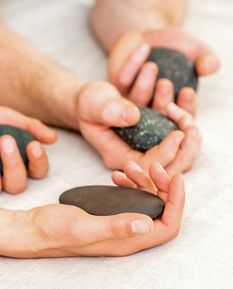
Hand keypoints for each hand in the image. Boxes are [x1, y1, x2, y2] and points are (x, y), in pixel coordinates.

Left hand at [0, 107, 56, 193]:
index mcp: (22, 163)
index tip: (34, 145)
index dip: (38, 161)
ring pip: (0, 187)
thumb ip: (32, 127)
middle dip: (14, 164)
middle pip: (18, 184)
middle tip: (6, 141)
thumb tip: (52, 139)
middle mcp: (7, 176)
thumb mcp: (10, 118)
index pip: (38, 171)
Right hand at [0, 162, 184, 257]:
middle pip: (160, 212)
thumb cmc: (54, 231)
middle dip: (162, 187)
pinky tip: (118, 175)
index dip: (177, 202)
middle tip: (152, 167)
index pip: (168, 225)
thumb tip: (148, 224)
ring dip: (144, 182)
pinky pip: (129, 199)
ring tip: (130, 167)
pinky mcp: (109, 215)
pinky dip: (129, 184)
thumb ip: (115, 227)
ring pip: (145, 203)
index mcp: (127, 241)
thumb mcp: (83, 227)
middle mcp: (127, 235)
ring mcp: (118, 224)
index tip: (176, 178)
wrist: (34, 229)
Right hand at [76, 81, 200, 174]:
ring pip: (176, 155)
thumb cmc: (89, 103)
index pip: (147, 166)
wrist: (91, 101)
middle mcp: (134, 157)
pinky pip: (175, 139)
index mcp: (117, 156)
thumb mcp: (93, 103)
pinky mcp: (154, 137)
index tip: (179, 132)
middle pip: (167, 168)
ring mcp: (146, 148)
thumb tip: (133, 116)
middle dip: (185, 149)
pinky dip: (182, 123)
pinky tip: (182, 104)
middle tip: (191, 127)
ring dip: (187, 136)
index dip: (166, 153)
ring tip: (187, 113)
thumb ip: (108, 110)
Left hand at [109, 28, 219, 114]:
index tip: (187, 91)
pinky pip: (123, 81)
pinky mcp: (116, 89)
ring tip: (151, 66)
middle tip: (165, 84)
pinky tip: (144, 47)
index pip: (182, 118)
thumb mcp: (194, 50)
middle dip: (161, 102)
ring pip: (136, 102)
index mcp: (174, 108)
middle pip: (156, 116)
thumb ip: (205, 58)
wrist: (148, 35)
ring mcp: (132, 103)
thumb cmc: (174, 47)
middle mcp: (152, 110)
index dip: (184, 108)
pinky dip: (132, 64)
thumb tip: (209, 66)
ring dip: (143, 86)